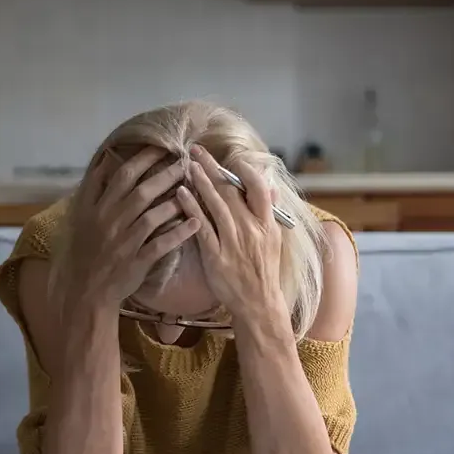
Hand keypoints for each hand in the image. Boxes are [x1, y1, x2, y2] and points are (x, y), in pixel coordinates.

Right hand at [67, 147, 200, 308]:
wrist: (86, 290)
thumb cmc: (87, 250)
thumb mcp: (82, 216)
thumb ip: (94, 188)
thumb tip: (108, 159)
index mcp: (97, 208)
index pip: (122, 176)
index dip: (143, 159)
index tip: (162, 146)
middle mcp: (110, 222)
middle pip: (141, 192)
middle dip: (165, 174)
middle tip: (185, 162)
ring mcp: (124, 243)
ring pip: (152, 217)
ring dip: (174, 202)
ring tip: (193, 189)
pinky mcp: (136, 262)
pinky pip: (160, 245)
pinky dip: (178, 234)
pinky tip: (195, 223)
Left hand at [177, 146, 285, 320]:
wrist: (258, 304)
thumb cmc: (264, 270)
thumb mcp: (274, 239)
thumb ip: (269, 211)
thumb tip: (270, 185)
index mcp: (267, 224)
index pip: (258, 188)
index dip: (243, 170)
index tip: (230, 157)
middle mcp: (251, 229)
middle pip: (231, 191)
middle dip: (213, 167)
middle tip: (196, 150)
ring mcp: (233, 242)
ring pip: (215, 205)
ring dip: (200, 182)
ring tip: (186, 165)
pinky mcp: (216, 256)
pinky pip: (201, 227)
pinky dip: (191, 208)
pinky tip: (179, 194)